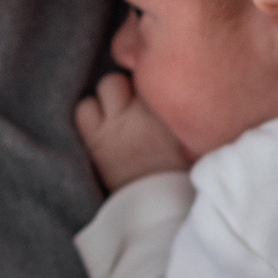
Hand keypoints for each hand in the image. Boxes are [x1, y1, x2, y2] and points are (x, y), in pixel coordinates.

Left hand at [75, 72, 191, 191]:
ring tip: (117, 112)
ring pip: (107, 83)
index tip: (156, 92)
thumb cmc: (180, 172)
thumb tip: (178, 92)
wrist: (158, 206)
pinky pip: (83, 109)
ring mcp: (119, 122)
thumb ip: (185, 112)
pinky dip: (89, 113)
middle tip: (137, 103)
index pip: (158, 71)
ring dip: (110, 96)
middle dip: (134, 83)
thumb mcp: (194, 137)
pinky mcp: (97, 138)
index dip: (155, 78)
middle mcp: (146, 108)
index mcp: (173, 107)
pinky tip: (99, 126)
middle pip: (136, 72)